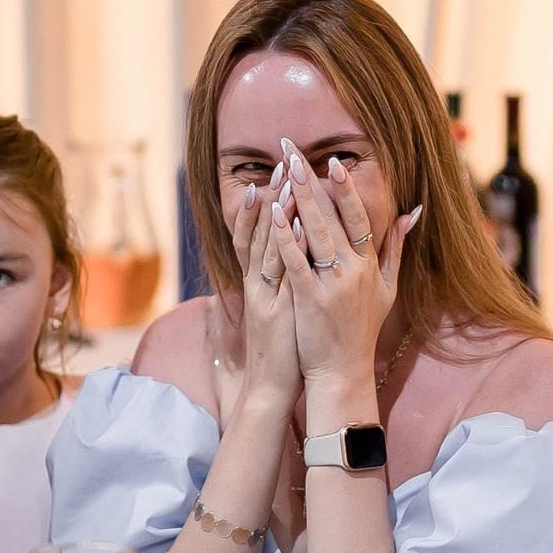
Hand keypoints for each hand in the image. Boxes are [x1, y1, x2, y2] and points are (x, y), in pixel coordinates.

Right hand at [211, 170, 301, 423]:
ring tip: (282, 180)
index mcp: (261, 282)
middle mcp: (258, 283)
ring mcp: (263, 295)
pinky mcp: (274, 310)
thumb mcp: (281, 310)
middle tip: (282, 163)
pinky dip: (285, 245)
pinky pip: (279, 272)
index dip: (267, 205)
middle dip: (271, 197)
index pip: (261, 235)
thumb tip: (290, 261)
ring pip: (266, 246)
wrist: (272, 388)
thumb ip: (282, 283)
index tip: (279, 175)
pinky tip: (294, 222)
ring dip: (274, 212)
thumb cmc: (283, 350)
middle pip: (260, 232)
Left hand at [268, 139, 419, 390]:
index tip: (332, 160)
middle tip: (294, 151)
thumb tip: (411, 214)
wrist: (343, 373)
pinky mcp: (311, 300)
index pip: (358, 217)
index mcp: (370, 266)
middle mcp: (354, 271)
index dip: (345, 188)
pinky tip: (274, 214)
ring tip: (284, 171)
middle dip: (313, 182)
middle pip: (333, 218)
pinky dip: (286, 237)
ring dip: (300, 199)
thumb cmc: (361, 331)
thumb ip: (396, 249)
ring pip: (316, 233)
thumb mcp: (388, 290)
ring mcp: (333, 285)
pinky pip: (297, 262)